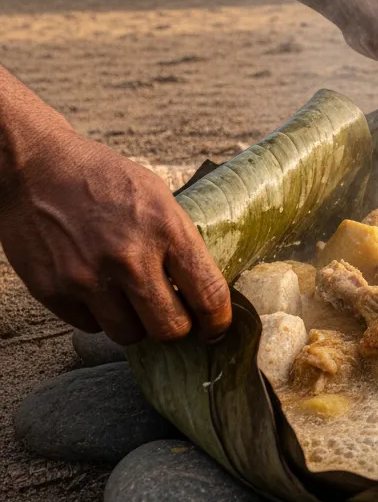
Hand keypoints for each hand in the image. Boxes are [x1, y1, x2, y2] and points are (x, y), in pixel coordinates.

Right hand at [0, 124, 231, 345]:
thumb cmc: (104, 179)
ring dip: (135, 323)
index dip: (218, 320)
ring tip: (130, 298)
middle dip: (176, 327)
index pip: (208, 294)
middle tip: (172, 314)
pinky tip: (98, 289)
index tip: (216, 328)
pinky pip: (90, 327)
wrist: (36, 167)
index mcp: (166, 230)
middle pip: (170, 329)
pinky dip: (99, 316)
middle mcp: (129, 258)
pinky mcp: (54, 291)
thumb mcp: (159, 197)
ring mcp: (88, 278)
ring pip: (129, 335)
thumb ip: (180, 242)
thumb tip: (203, 288)